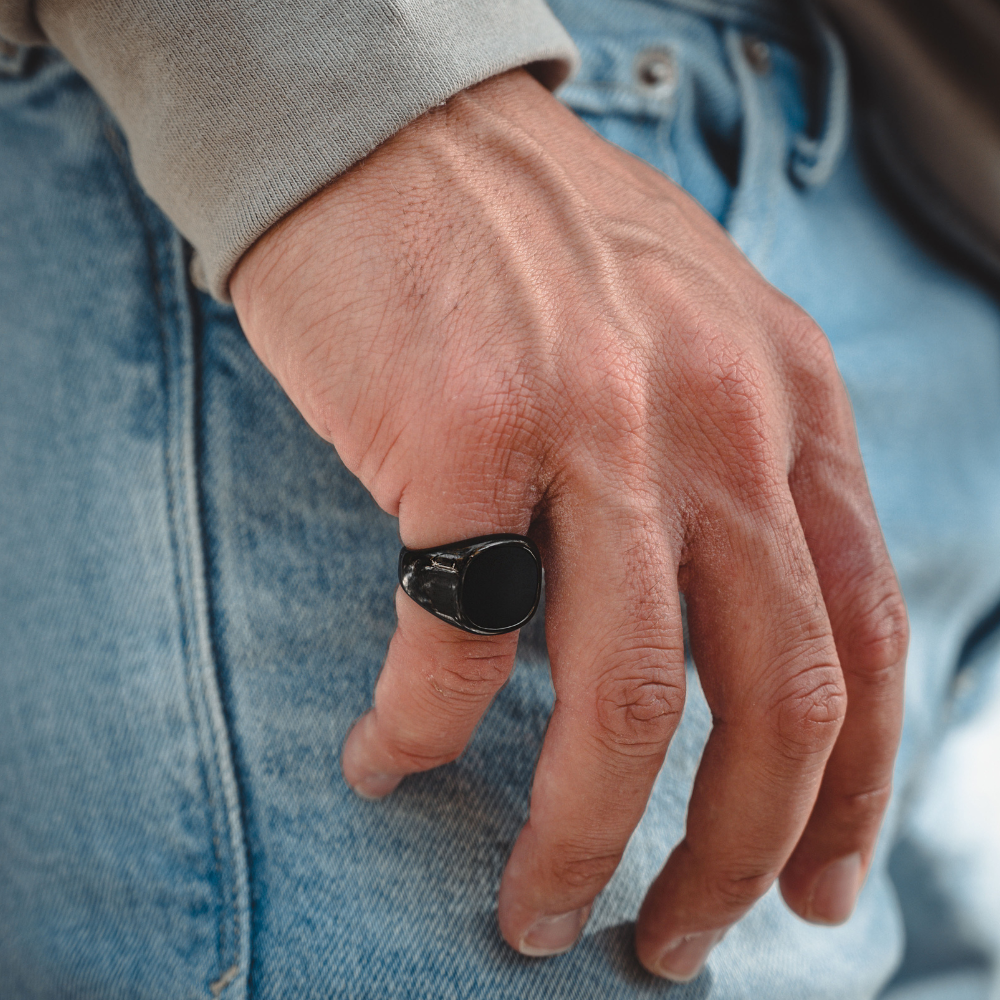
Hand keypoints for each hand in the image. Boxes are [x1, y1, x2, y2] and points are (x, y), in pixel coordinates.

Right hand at [230, 68, 906, 979]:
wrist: (403, 132)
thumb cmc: (535, 251)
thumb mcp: (691, 342)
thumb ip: (728, 479)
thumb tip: (712, 649)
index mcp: (785, 406)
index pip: (859, 640)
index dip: (850, 794)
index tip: (814, 891)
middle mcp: (716, 418)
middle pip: (768, 701)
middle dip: (730, 859)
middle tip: (669, 943)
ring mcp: (593, 423)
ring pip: (625, 703)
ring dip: (579, 838)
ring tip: (536, 907)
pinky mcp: (464, 431)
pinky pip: (454, 639)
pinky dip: (419, 729)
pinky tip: (387, 756)